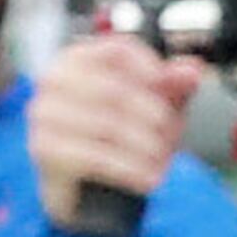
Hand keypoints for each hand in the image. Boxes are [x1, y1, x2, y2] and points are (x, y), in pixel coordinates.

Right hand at [29, 29, 200, 229]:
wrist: (84, 187)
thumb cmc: (116, 136)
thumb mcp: (152, 105)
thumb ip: (173, 86)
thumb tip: (192, 70)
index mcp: (79, 58)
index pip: (117, 50)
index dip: (151, 69)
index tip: (169, 90)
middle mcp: (54, 80)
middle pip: (115, 90)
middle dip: (152, 117)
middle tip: (171, 136)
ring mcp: (44, 114)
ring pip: (107, 125)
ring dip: (143, 147)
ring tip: (160, 159)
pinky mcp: (44, 148)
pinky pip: (94, 157)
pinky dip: (127, 169)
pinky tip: (147, 178)